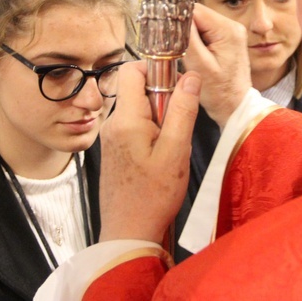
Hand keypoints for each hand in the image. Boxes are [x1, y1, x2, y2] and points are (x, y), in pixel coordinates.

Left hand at [98, 61, 199, 243]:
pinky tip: (161, 156)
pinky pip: (135, 125)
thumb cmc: (153, 196)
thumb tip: (190, 76)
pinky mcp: (115, 148)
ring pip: (139, 108)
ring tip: (171, 146)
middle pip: (138, 89)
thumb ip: (183, 110)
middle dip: (163, 98)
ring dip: (159, 118)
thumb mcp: (176, 151)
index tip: (177, 86)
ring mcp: (111, 136)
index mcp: (125, 119)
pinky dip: (152, 132)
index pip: (132, 69)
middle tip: (178, 126)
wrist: (128, 233)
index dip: (156, 69)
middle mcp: (112, 123)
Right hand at [184, 3, 251, 127]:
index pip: (195, 10)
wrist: (236, 107)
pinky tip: (194, 55)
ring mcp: (230, 32)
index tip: (167, 34)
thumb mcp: (199, 65)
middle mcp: (232, 26)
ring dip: (188, 36)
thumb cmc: (219, 92)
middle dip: (183, 29)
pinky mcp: (226, 40)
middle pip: (197, 15)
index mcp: (228, 29)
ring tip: (187, 55)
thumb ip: (187, 38)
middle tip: (176, 48)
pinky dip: (195, 41)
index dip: (177, 19)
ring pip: (199, 23)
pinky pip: (205, 32)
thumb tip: (174, 17)